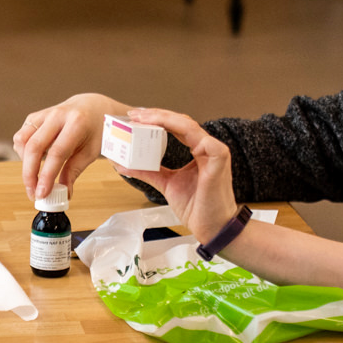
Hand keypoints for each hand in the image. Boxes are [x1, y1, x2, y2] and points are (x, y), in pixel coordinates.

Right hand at [14, 93, 127, 201]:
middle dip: (29, 174)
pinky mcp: (34, 117)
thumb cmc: (95, 130)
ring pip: (22, 140)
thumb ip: (74, 171)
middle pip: (34, 147)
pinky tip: (35, 160)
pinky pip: (21, 137)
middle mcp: (57, 115)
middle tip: (33, 193)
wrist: (92, 107)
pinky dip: (23, 153)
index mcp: (77, 123)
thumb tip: (64, 194)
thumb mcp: (91, 151)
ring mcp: (44, 114)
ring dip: (24, 163)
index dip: (46, 176)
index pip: (57, 153)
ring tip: (35, 176)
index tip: (42, 194)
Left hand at [116, 108, 239, 243]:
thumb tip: (123, 165)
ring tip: (143, 119)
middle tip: (134, 114)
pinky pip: (204, 142)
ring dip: (165, 119)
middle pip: (181, 121)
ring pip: (189, 126)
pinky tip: (167, 129)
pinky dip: (185, 132)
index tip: (134, 117)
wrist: (212, 228)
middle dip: (156, 114)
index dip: (156, 119)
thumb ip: (148, 172)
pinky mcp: (220, 160)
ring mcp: (215, 152)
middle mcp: (207, 147)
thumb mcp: (166, 184)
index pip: (176, 126)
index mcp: (198, 150)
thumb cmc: (196, 206)